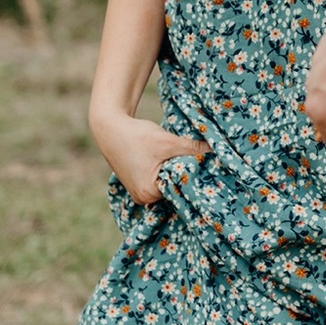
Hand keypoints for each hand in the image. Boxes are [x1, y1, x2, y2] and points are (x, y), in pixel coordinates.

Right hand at [90, 112, 209, 204]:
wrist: (109, 127)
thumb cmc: (136, 136)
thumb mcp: (167, 142)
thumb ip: (192, 148)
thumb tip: (216, 149)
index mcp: (149, 193)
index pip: (180, 189)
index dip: (194, 177)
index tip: (208, 169)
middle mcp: (143, 197)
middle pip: (173, 187)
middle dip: (185, 174)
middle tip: (203, 163)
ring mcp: (139, 191)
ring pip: (166, 181)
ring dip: (175, 171)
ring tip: (187, 159)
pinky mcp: (137, 181)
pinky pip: (158, 178)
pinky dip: (165, 169)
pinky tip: (171, 159)